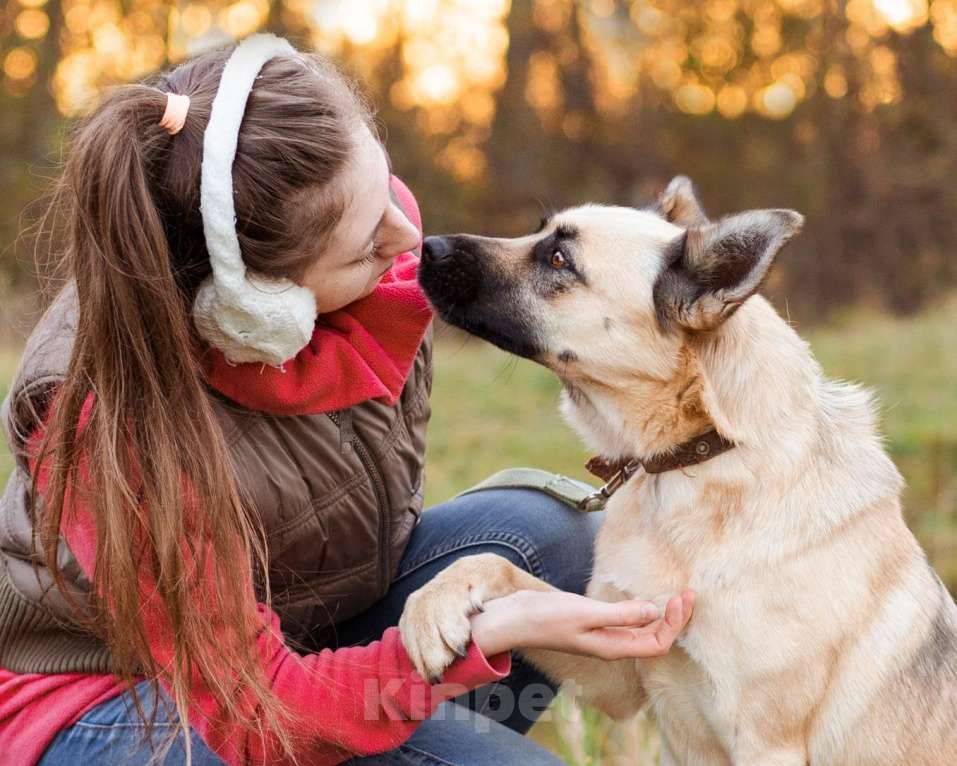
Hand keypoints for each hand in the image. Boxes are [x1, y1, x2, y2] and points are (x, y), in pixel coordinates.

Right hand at [470, 588, 694, 659]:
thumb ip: (620, 614)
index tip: (683, 597)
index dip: (675, 623)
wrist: (513, 618)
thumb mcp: (585, 613)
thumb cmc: (546, 617)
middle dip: (676, 618)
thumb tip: (654, 611)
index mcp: (611, 647)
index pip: (657, 643)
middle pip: (654, 638)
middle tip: (689, 592)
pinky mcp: (593, 623)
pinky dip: (642, 610)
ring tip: (676, 594)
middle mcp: (610, 645)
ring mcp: (601, 635)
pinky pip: (628, 621)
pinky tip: (645, 596)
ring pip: (643, 630)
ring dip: (662, 614)